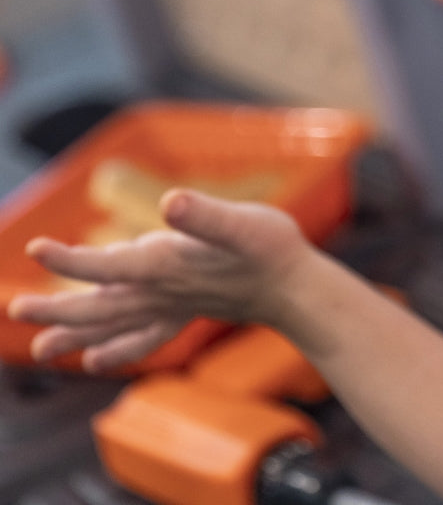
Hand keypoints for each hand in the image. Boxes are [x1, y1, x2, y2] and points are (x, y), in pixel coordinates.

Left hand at [7, 188, 310, 372]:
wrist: (297, 289)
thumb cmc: (272, 249)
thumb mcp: (242, 222)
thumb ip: (205, 216)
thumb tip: (172, 202)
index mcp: (168, 267)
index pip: (106, 268)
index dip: (69, 259)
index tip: (35, 247)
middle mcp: (164, 292)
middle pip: (99, 305)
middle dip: (57, 308)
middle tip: (15, 310)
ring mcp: (175, 306)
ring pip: (115, 323)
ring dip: (77, 332)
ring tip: (42, 349)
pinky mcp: (188, 310)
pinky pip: (144, 335)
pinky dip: (118, 348)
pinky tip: (99, 358)